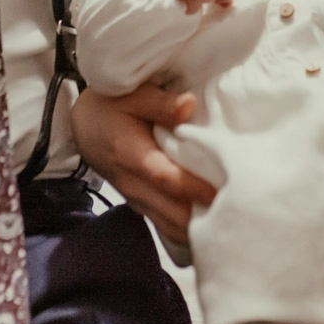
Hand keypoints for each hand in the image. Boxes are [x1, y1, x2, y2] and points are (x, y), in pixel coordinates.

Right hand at [70, 85, 216, 245]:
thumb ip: (160, 102)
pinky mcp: (142, 206)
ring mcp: (137, 199)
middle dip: (203, 215)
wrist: (84, 126)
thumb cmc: (112, 106)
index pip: (165, 178)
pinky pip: (167, 226)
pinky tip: (212, 222)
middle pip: (172, 213)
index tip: (222, 191)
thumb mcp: (133, 95)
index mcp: (131, 155)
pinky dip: (188, 228)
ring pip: (171, 226)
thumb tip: (189, 105)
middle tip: (238, 208)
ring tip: (231, 217)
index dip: (193, 187)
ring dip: (198, 226)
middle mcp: (133, 184)